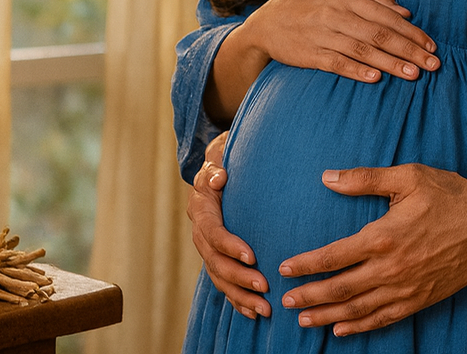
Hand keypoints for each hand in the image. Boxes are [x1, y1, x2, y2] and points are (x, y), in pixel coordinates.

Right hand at [187, 132, 270, 318]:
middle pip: (215, 262)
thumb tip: (219, 178)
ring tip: (264, 309)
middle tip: (265, 287)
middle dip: (239, 278)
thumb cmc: (224, 160)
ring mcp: (208, 248)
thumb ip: (216, 166)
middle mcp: (201, 232)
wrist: (217, 169)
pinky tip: (253, 314)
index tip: (252, 255)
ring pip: (219, 278)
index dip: (230, 246)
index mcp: (202, 209)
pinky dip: (237, 300)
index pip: (213, 232)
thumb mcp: (220, 154)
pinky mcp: (217, 258)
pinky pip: (224, 283)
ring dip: (240, 296)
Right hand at [209, 0, 440, 121]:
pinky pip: (337, 63)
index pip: (387, 16)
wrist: (272, 19)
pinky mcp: (311, 54)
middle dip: (409, 50)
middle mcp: (337, 14)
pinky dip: (357, 71)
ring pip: (362, 50)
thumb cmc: (317, 4)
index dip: (411, 32)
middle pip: (379, 34)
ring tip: (413, 74)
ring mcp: (323, 35)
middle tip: (433, 64)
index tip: (432, 45)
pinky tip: (376, 79)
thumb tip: (405, 12)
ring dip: (390, 63)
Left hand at [276, 164, 466, 335]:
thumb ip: (364, 179)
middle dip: (309, 296)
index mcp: (383, 236)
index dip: (306, 265)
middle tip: (285, 302)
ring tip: (305, 321)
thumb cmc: (448, 194)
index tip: (285, 268)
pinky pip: (385, 318)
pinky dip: (361, 326)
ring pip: (359, 308)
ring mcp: (407, 287)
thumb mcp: (407, 176)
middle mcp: (391, 267)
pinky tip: (343, 329)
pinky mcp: (422, 298)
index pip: (333, 256)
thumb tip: (327, 178)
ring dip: (328, 315)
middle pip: (340, 288)